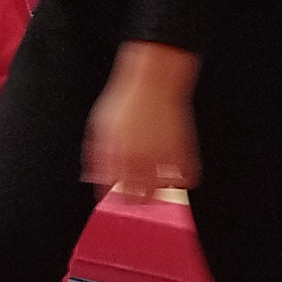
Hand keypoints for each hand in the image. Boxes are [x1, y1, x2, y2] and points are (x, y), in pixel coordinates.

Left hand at [84, 44, 199, 201]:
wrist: (154, 81)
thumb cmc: (127, 101)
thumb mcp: (101, 127)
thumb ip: (96, 154)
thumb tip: (94, 177)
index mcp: (118, 155)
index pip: (114, 191)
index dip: (113, 196)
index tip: (115, 195)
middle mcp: (141, 159)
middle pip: (138, 199)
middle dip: (134, 200)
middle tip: (134, 196)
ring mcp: (164, 156)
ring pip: (162, 192)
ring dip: (157, 192)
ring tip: (153, 187)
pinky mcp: (184, 150)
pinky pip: (187, 177)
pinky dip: (182, 180)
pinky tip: (176, 176)